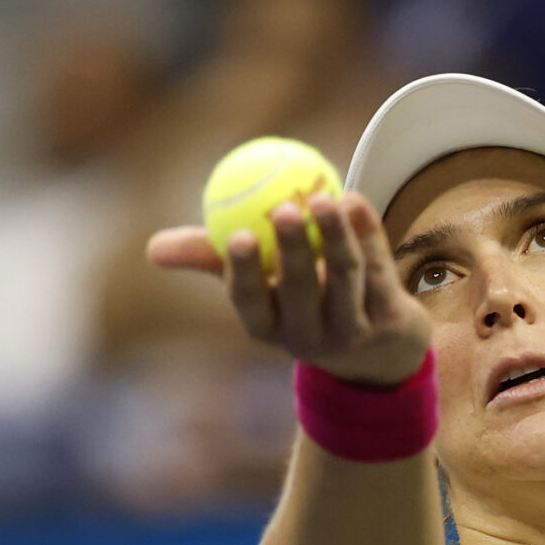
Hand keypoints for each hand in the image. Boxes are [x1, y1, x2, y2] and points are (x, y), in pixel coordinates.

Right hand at [144, 191, 432, 387]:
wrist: (379, 348)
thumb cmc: (302, 299)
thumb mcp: (259, 284)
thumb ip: (211, 258)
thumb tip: (152, 248)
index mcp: (268, 327)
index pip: (251, 304)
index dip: (244, 273)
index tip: (237, 235)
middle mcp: (309, 338)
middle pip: (301, 293)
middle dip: (292, 252)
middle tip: (283, 209)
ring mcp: (355, 333)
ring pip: (346, 279)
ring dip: (335, 236)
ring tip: (323, 197)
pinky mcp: (393, 322)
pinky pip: (380, 269)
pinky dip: (369, 233)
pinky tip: (354, 201)